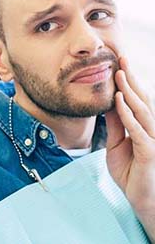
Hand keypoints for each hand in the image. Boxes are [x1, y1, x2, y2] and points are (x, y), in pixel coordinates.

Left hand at [105, 57, 154, 241]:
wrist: (141, 200)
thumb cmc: (130, 171)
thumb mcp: (116, 144)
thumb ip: (114, 124)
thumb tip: (108, 103)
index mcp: (144, 126)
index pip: (137, 100)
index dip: (129, 82)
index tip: (119, 64)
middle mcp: (152, 129)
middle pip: (142, 99)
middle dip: (131, 79)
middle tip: (122, 59)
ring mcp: (153, 139)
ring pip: (142, 110)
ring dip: (130, 91)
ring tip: (119, 74)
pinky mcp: (150, 152)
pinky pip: (137, 129)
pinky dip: (127, 114)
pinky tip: (119, 100)